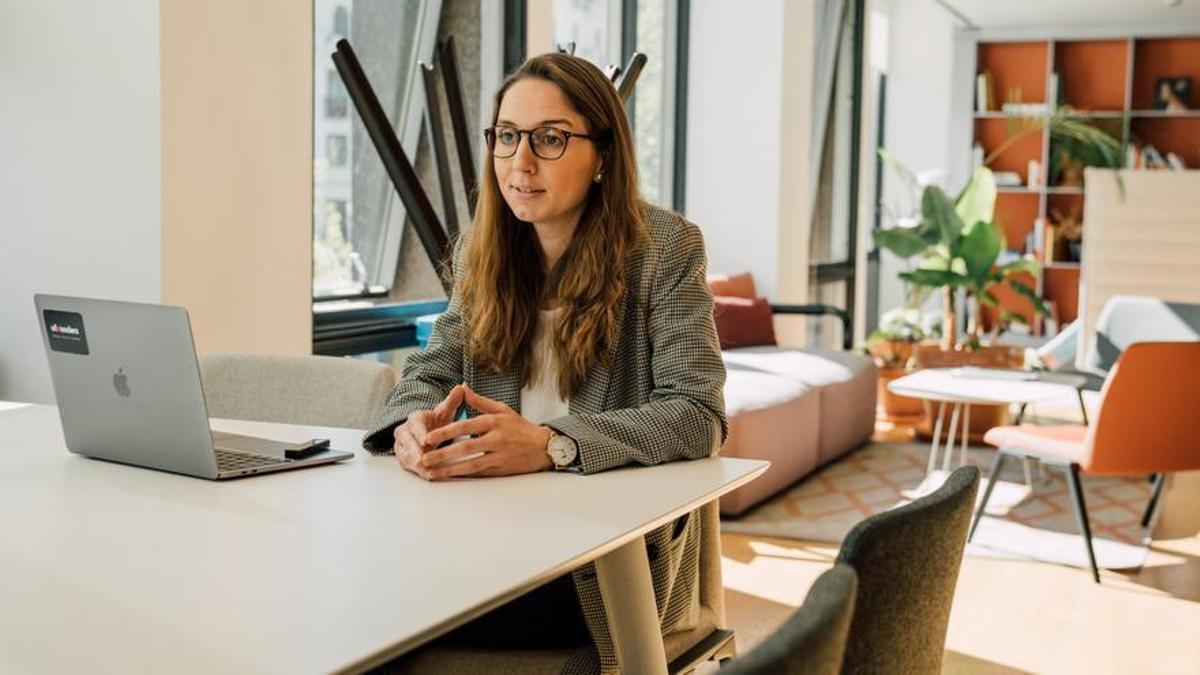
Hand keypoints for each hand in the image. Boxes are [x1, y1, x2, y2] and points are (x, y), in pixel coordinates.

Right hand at [393, 384, 465, 479]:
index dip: (420, 432)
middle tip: (422, 459)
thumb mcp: (446, 411)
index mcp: (415, 418)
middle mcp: (405, 431)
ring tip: (426, 471)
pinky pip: (408, 465)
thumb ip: (453, 401)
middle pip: (406, 441)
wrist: (429, 430)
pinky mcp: (404, 457)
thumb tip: (461, 387)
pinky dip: (418, 471)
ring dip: (415, 464)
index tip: (427, 440)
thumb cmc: (438, 421)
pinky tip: (428, 476)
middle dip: (414, 451)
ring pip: (406, 455)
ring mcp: (402, 445)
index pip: (415, 424)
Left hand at [420, 385, 553, 479]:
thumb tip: (461, 387)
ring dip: (450, 469)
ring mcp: (500, 455)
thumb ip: (479, 401)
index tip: (429, 438)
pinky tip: (450, 478)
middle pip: (465, 447)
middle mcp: (496, 438)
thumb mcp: (501, 409)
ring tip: (432, 473)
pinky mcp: (503, 469)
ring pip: (471, 464)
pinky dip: (464, 476)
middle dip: (442, 454)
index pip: (466, 426)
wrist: (544, 446)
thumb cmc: (520, 427)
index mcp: (494, 421)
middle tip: (423, 458)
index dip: (446, 432)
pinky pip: (480, 474)